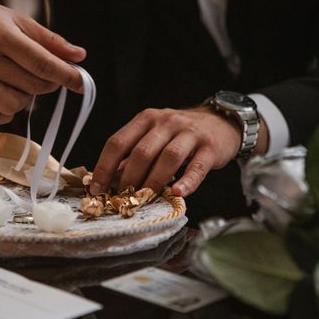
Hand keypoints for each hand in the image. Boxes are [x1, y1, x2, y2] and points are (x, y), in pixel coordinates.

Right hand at [0, 0, 85, 124]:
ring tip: (20, 82)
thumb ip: (50, 41)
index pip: (41, 62)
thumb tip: (79, 57)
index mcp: (0, 34)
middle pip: (32, 85)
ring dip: (27, 99)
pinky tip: (5, 94)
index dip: (66, 75)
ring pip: (15, 104)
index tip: (82, 83)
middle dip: (48, 84)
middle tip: (45, 74)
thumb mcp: (17, 20)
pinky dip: (6, 111)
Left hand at [90, 107, 268, 197]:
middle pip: (142, 152)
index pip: (118, 142)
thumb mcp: (154, 136)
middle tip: (123, 199)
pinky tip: (177, 193)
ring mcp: (189, 133)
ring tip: (145, 199)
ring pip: (168, 157)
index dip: (104, 167)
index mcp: (146, 119)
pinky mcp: (210, 147)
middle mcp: (166, 122)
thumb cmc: (180, 134)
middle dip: (129, 178)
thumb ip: (133, 154)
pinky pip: (197, 166)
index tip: (97, 189)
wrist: (221, 121)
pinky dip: (187, 181)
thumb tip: (108, 180)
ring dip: (154, 181)